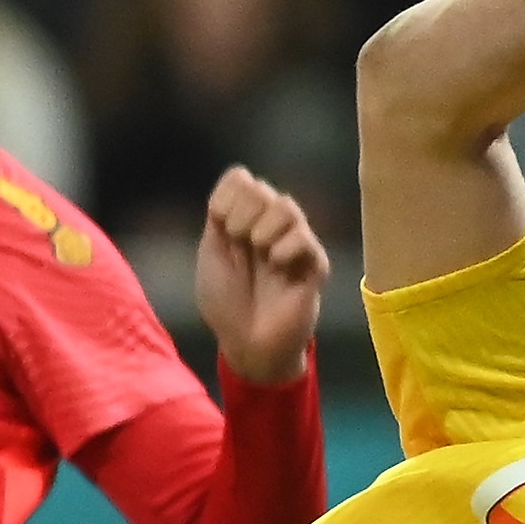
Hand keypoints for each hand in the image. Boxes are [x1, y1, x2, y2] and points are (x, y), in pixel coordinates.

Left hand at [193, 166, 326, 386]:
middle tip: (236, 238)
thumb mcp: (211, 256)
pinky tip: (276, 263)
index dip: (229, 193)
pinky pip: (304, 237)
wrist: (246, 344)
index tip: (219, 221)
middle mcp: (269, 227)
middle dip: (243, 209)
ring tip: (258, 250)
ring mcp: (293, 244)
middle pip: (261, 188)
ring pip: (286, 206)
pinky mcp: (314, 265)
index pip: (241, 180)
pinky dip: (285, 245)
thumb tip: (238, 181)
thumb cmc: (226, 304)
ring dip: (264, 224)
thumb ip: (219, 218)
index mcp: (241, 221)